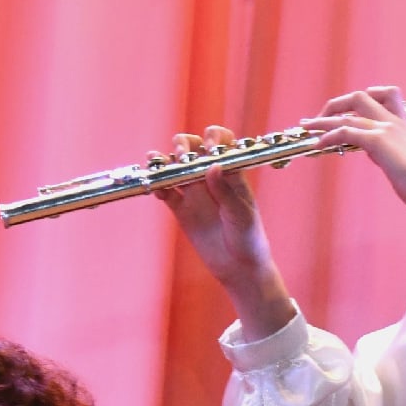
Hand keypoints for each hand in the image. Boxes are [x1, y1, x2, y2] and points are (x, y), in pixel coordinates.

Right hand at [151, 127, 294, 337]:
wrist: (239, 267)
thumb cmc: (249, 238)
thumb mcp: (241, 215)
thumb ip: (226, 191)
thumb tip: (213, 166)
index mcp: (231, 173)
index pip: (222, 142)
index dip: (214, 137)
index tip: (210, 148)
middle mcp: (211, 177)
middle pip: (192, 148)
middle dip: (184, 144)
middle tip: (182, 156)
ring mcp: (194, 192)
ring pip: (174, 167)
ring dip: (164, 161)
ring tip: (157, 163)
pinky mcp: (181, 209)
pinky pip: (166, 192)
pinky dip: (158, 186)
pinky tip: (157, 188)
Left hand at [300, 87, 405, 213]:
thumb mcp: (403, 164)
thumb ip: (388, 155)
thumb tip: (375, 155)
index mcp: (402, 125)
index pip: (387, 95)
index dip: (368, 96)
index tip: (353, 109)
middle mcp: (392, 122)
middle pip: (359, 97)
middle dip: (336, 105)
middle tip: (319, 117)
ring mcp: (384, 129)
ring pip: (346, 114)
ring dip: (322, 120)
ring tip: (306, 127)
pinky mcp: (377, 141)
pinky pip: (345, 131)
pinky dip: (329, 136)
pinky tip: (319, 144)